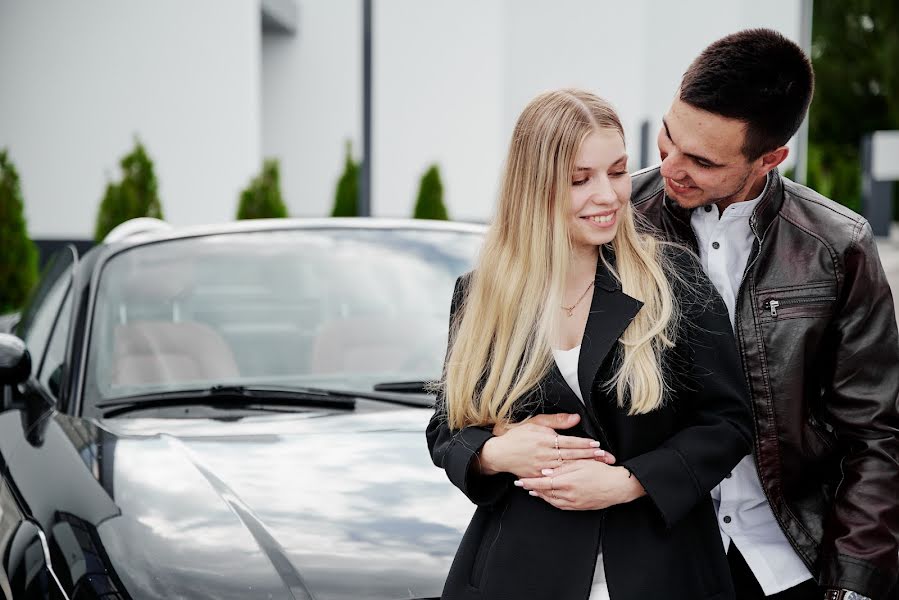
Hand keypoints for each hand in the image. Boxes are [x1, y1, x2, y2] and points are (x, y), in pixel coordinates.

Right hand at [477, 413, 614, 477]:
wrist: (500, 453)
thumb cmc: (518, 436)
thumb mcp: (536, 423)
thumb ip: (557, 421)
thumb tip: (575, 418)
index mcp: (546, 440)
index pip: (570, 442)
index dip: (584, 444)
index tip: (597, 445)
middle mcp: (545, 454)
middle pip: (572, 456)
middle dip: (589, 457)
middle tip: (604, 457)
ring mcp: (542, 467)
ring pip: (567, 468)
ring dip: (582, 467)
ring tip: (596, 467)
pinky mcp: (538, 477)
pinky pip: (555, 478)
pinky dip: (568, 478)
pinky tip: (578, 478)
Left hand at [514, 460, 644, 510]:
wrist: (618, 487)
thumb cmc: (602, 471)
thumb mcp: (582, 463)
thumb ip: (562, 467)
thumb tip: (546, 471)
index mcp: (568, 482)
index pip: (543, 483)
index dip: (530, 482)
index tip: (520, 481)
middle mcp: (569, 494)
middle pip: (545, 493)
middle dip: (532, 488)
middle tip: (521, 485)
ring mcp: (573, 503)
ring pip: (551, 500)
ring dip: (540, 495)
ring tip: (532, 490)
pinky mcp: (578, 507)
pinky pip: (560, 505)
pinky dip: (551, 501)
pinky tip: (547, 496)